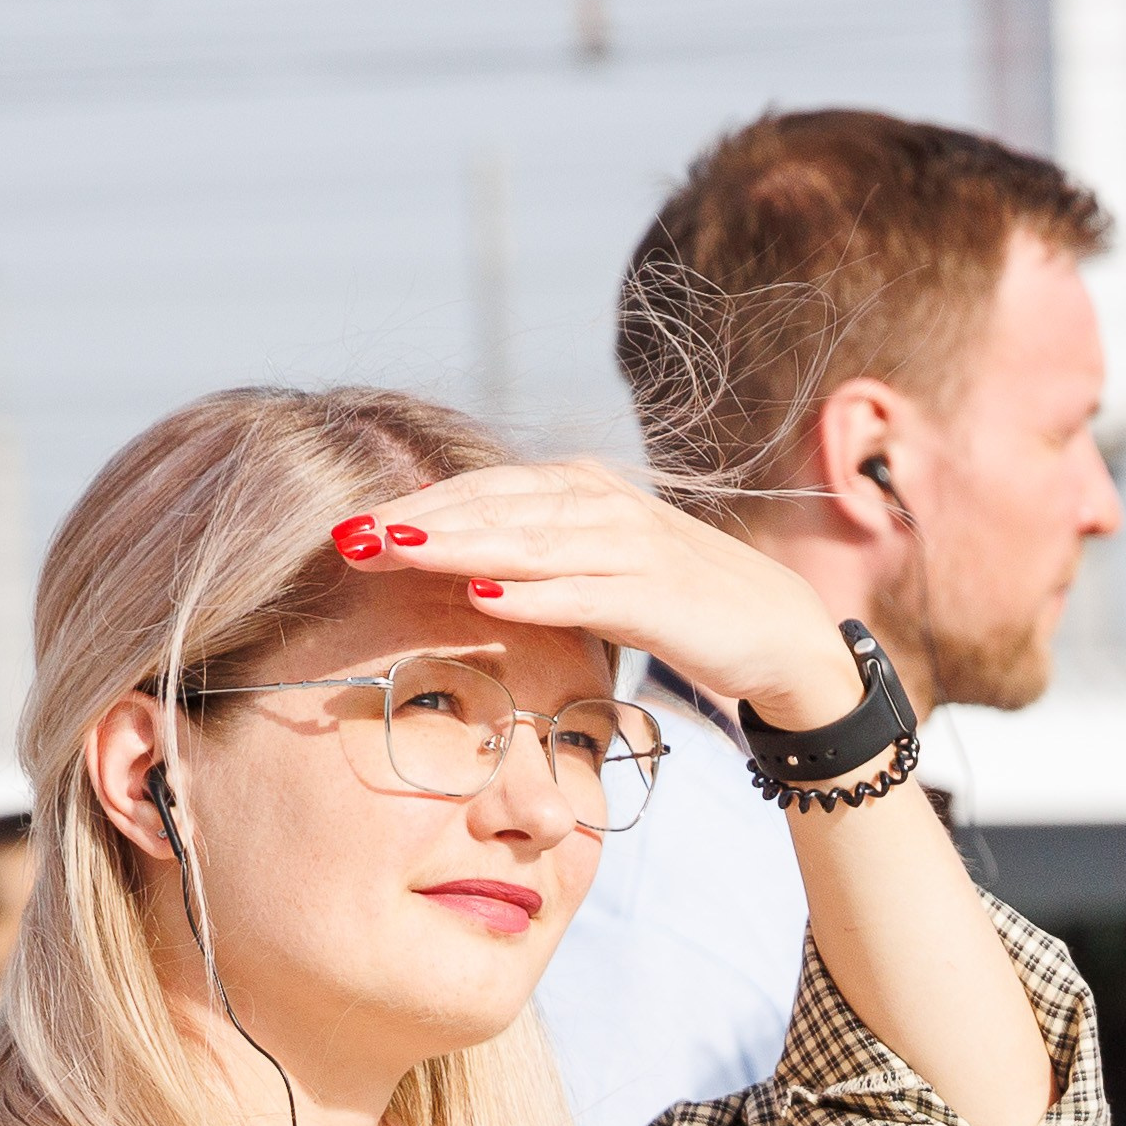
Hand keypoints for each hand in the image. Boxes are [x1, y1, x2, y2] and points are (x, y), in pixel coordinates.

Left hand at [343, 461, 869, 734]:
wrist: (778, 633)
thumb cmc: (677, 606)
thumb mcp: (596, 571)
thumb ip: (534, 554)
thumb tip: (456, 553)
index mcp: (581, 493)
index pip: (483, 492)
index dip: (415, 506)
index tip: (349, 526)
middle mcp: (602, 507)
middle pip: (493, 508)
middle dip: (417, 522)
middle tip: (347, 535)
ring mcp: (631, 549)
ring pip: (527, 541)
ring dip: (456, 545)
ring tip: (393, 551)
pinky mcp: (657, 597)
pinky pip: (582, 593)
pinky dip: (532, 593)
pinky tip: (482, 595)